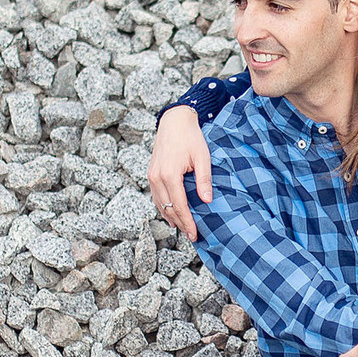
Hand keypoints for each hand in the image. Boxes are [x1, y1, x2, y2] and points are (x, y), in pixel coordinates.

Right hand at [148, 105, 211, 239]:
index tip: (195, 234)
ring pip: (159, 204)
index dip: (187, 222)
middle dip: (180, 224)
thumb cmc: (190, 137)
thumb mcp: (202, 157)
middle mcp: (157, 178)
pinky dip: (163, 207)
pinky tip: (171, 214)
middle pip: (168, 208)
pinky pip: (155, 196)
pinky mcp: (150, 173)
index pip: (179, 206)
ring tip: (183, 229)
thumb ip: (204, 180)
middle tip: (192, 236)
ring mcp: (151, 176)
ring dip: (170, 217)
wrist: (174, 120)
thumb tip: (207, 201)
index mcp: (169, 175)